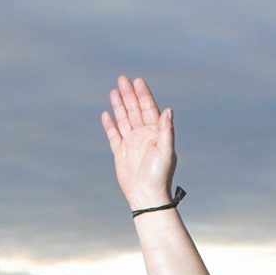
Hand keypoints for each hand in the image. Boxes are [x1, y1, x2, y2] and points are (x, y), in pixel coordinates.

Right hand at [100, 74, 177, 209]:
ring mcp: (131, 143)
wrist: (146, 195)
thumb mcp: (165, 151)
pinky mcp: (120, 152)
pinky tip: (106, 114)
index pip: (148, 108)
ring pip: (124, 119)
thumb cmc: (159, 175)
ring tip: (114, 91)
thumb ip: (167, 130)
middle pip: (134, 110)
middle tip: (122, 78)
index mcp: (156, 133)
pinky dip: (110, 124)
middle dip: (129, 94)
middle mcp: (143, 135)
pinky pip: (114, 135)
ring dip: (119, 105)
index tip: (137, 81)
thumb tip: (168, 109)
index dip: (143, 94)